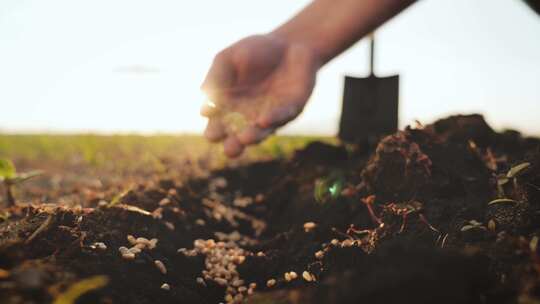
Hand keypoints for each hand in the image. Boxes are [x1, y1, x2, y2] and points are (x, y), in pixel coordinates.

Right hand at [200, 34, 319, 157]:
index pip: (218, 126)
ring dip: (253, 136)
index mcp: (229, 108)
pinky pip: (282, 116)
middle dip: (233, 145)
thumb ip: (215, 79)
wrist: (288, 42)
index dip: (215, 131)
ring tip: (244, 139)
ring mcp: (271, 115)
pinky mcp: (291, 109)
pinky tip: (263, 120)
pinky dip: (273, 118)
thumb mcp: (227, 60)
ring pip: (260, 132)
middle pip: (237, 137)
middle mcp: (249, 117)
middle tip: (229, 149)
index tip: (212, 132)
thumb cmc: (253, 52)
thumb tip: (204, 110)